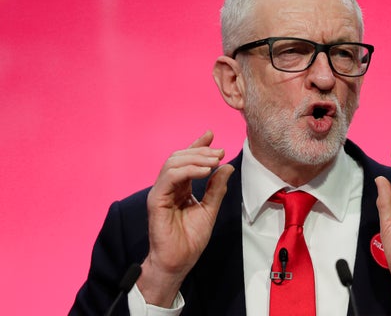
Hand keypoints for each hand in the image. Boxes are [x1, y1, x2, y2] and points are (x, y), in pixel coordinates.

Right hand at [137, 130, 234, 306]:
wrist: (178, 261)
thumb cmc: (190, 239)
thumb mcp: (210, 209)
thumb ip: (216, 188)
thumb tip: (227, 166)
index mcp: (179, 187)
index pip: (186, 160)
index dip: (198, 145)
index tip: (212, 135)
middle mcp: (168, 186)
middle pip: (180, 157)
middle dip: (201, 151)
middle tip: (220, 152)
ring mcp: (160, 192)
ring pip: (173, 162)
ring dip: (196, 158)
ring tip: (214, 161)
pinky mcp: (156, 199)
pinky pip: (169, 177)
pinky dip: (187, 170)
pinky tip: (204, 171)